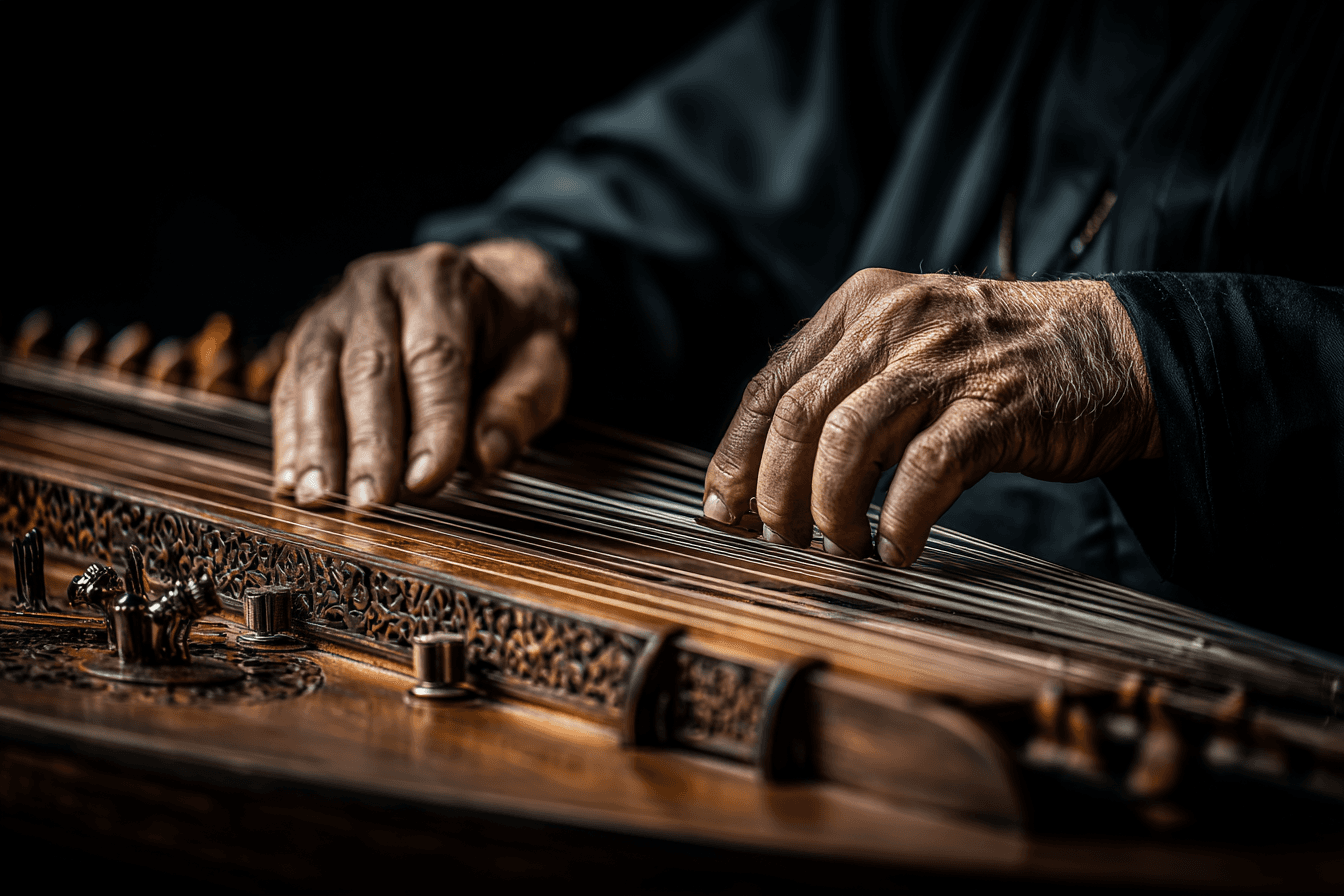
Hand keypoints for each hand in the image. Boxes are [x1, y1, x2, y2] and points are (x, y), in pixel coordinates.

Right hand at [272, 239, 574, 506]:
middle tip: (371, 502)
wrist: (483, 291)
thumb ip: (520, 405)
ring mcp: (336, 308)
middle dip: (369, 442)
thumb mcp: (540, 362)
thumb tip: (487, 456)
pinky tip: (292, 483)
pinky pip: (292, 388)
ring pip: (317, 376)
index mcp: (443, 280)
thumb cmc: (511, 337)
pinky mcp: (309, 338)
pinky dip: (291, 439)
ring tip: (320, 499)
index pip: (435, 357)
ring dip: (317, 444)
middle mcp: (380, 284)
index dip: (432, 423)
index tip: (428, 480)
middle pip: (369, 367)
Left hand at [702, 270, 1161, 563]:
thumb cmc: (997, 366)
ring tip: (841, 546)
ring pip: (847, 440)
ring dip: (829, 509)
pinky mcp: (998, 403)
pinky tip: (898, 548)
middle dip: (774, 492)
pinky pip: (925, 469)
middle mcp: (894, 324)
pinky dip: (899, 518)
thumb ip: (845, 392)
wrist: (1114, 350)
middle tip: (780, 539)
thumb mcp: (909, 350)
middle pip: (797, 416)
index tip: (723, 509)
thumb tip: (768, 478)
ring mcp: (946, 360)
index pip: (771, 386)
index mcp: (860, 308)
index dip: (737, 455)